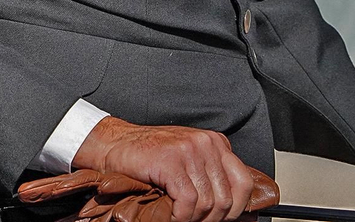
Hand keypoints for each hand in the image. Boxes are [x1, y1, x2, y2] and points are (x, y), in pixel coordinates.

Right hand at [72, 117, 262, 221]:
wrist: (110, 144)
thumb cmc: (146, 156)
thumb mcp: (187, 159)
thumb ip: (210, 174)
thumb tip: (234, 208)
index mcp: (215, 142)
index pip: (243, 183)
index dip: (234, 208)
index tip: (219, 218)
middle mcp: (206, 143)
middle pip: (228, 197)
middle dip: (213, 218)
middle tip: (194, 221)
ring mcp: (189, 150)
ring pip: (209, 203)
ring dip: (194, 219)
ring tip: (179, 218)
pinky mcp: (171, 162)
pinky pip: (189, 202)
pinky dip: (180, 217)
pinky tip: (170, 215)